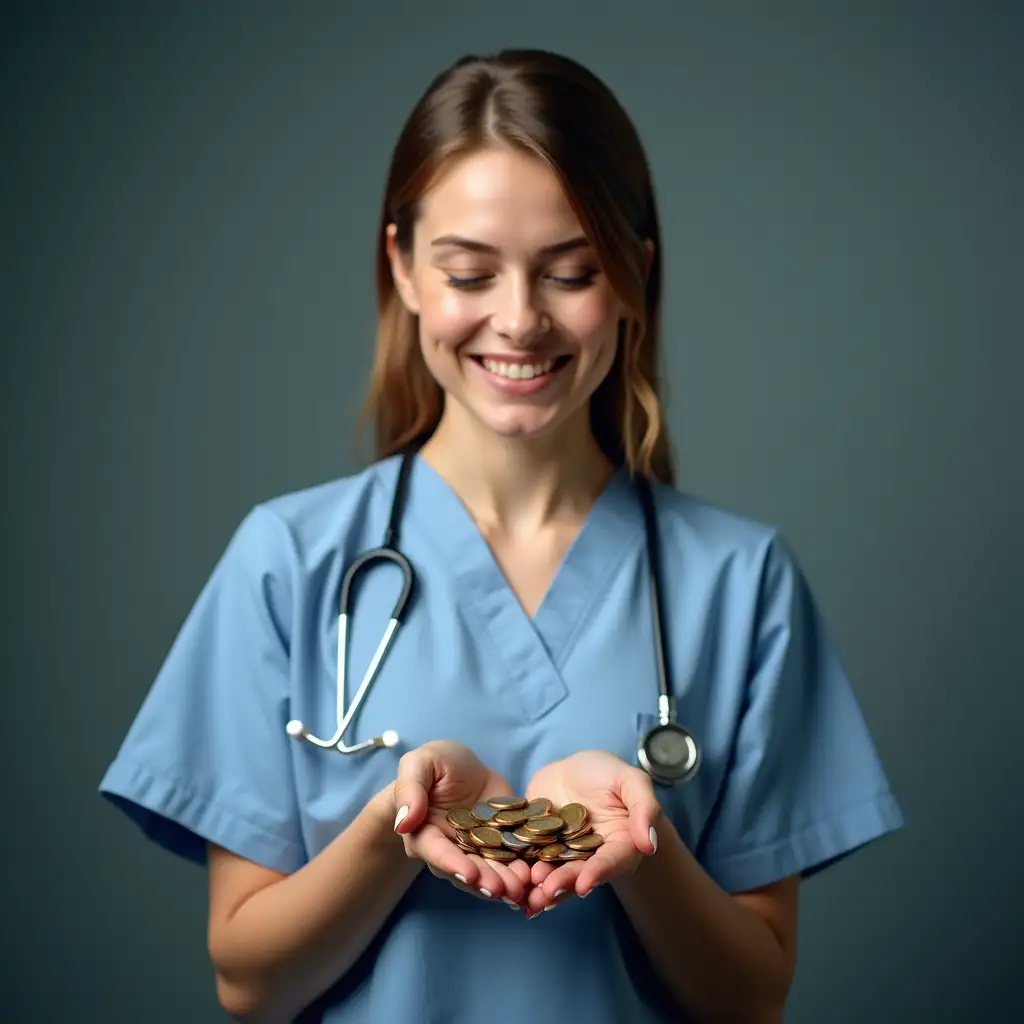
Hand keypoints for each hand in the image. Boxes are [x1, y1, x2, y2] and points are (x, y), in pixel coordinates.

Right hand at [390, 740, 530, 906]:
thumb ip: (410, 789)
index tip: (471, 874)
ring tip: (524, 887)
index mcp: (424, 833)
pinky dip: (522, 870)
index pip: (436, 852)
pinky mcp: (500, 845)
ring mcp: (476, 851)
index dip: (453, 864)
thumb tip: (404, 822)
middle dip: (486, 881)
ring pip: (490, 872)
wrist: (463, 768)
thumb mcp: (420, 763)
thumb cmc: (436, 763)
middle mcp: (450, 849)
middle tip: (506, 889)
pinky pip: (510, 861)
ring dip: (506, 882)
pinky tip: (536, 877)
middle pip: (466, 869)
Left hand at [523, 750, 660, 915]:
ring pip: (555, 875)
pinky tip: (512, 885)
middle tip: (546, 892)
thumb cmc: (607, 773)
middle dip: (564, 884)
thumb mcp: (630, 780)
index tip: (585, 884)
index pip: (612, 861)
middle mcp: (592, 857)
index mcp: (620, 844)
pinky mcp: (539, 849)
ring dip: (542, 889)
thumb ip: (644, 807)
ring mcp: (564, 855)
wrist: (572, 768)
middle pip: (580, 873)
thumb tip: (649, 844)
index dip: (599, 873)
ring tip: (527, 898)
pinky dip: (523, 875)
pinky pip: (532, 863)